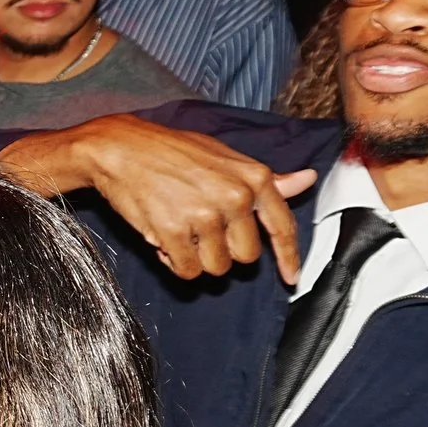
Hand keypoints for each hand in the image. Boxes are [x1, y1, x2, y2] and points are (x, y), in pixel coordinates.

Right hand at [0, 114, 318, 282]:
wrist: (121, 148)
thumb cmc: (172, 151)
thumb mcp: (225, 157)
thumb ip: (267, 178)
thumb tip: (306, 180)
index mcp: (253, 177)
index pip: (282, 227)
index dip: (288, 258)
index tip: (291, 278)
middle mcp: (234, 197)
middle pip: (246, 257)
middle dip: (224, 251)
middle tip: (200, 231)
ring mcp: (204, 216)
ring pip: (217, 268)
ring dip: (197, 258)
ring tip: (179, 230)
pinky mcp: (174, 232)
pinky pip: (187, 271)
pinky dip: (174, 262)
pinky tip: (163, 239)